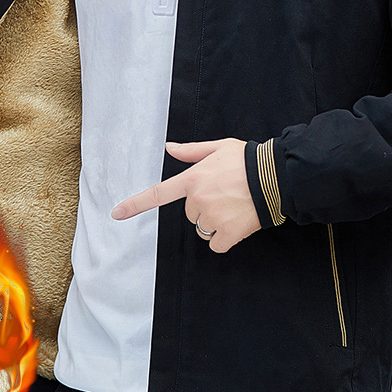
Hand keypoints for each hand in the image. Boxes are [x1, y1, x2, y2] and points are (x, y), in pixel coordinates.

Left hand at [110, 138, 260, 252]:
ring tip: (233, 208)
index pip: (158, 194)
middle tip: (225, 196)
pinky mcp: (229, 233)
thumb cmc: (247, 160)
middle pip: (190, 214)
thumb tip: (168, 148)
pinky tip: (237, 224)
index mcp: (193, 179)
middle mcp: (198, 200)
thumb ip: (191, 151)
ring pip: (202, 230)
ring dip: (214, 224)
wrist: (275, 176)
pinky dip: (225, 239)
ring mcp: (213, 218)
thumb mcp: (218, 147)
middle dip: (204, 208)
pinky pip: (216, 245)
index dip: (135, 204)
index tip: (116, 214)